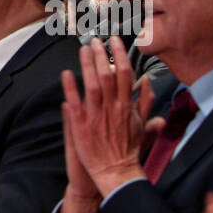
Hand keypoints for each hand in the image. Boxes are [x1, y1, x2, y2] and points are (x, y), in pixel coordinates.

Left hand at [61, 37, 154, 197]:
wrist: (116, 171)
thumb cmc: (128, 149)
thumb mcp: (142, 123)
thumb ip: (145, 101)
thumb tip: (146, 81)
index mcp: (127, 106)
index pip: (125, 74)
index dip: (119, 55)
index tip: (114, 41)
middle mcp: (113, 108)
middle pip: (108, 75)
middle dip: (101, 55)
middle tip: (94, 40)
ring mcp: (96, 116)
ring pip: (91, 85)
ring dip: (86, 65)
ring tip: (82, 50)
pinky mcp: (81, 126)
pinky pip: (75, 103)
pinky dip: (71, 88)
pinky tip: (66, 74)